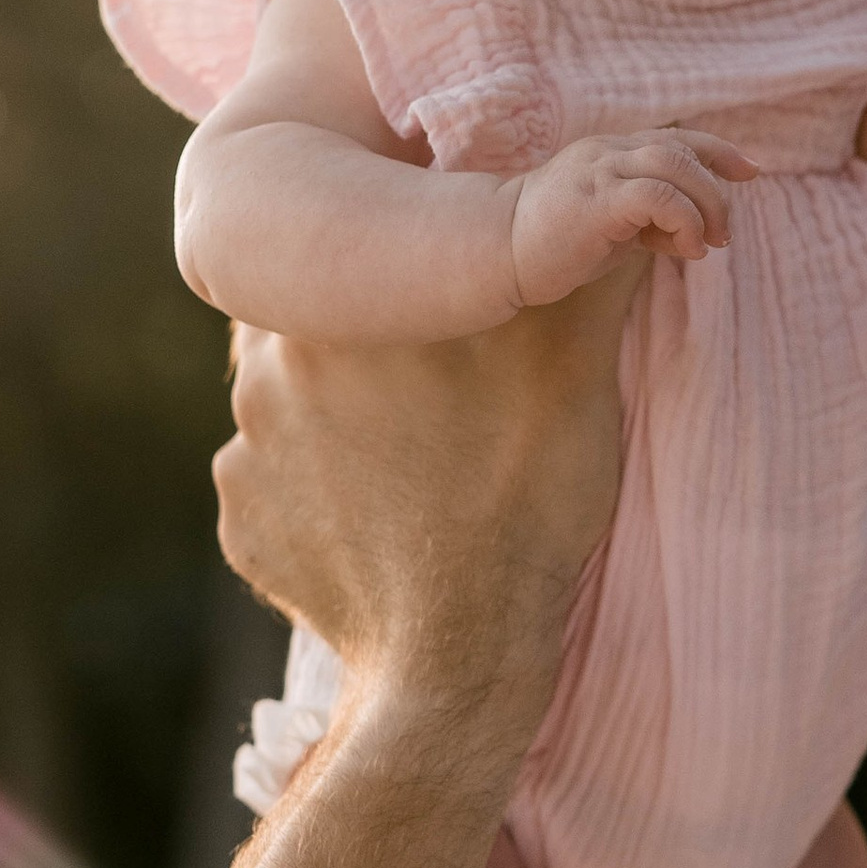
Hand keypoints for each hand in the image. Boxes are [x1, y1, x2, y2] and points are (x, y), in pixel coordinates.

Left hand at [213, 268, 636, 726]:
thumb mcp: (574, 369)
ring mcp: (245, 455)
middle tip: (451, 397)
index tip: (456, 324)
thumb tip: (622, 210)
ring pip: (302, 409)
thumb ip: (585, 273)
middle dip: (381, 353)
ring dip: (351, 424)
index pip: (366, 257)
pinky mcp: (246, 527)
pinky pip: (283, 487)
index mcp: (338, 307)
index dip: (416, 284)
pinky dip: (327, 496)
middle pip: (329, 329)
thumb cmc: (519, 502)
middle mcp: (265, 369)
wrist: (458, 657)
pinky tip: (385, 517)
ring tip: (424, 464)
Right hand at [507, 127, 757, 308]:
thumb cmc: (552, 243)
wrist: (496, 252)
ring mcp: (599, 171)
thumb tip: (699, 238)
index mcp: (610, 152)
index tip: (749, 170)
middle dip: (716, 189)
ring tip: (709, 242)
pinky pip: (657, 195)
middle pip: (682, 151)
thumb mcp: (613, 229)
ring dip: (705, 204)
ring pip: (674, 166)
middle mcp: (607, 151)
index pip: (676, 138)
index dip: (718, 151)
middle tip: (724, 233)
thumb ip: (652, 222)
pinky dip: (684, 219)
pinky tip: (687, 249)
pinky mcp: (595, 200)